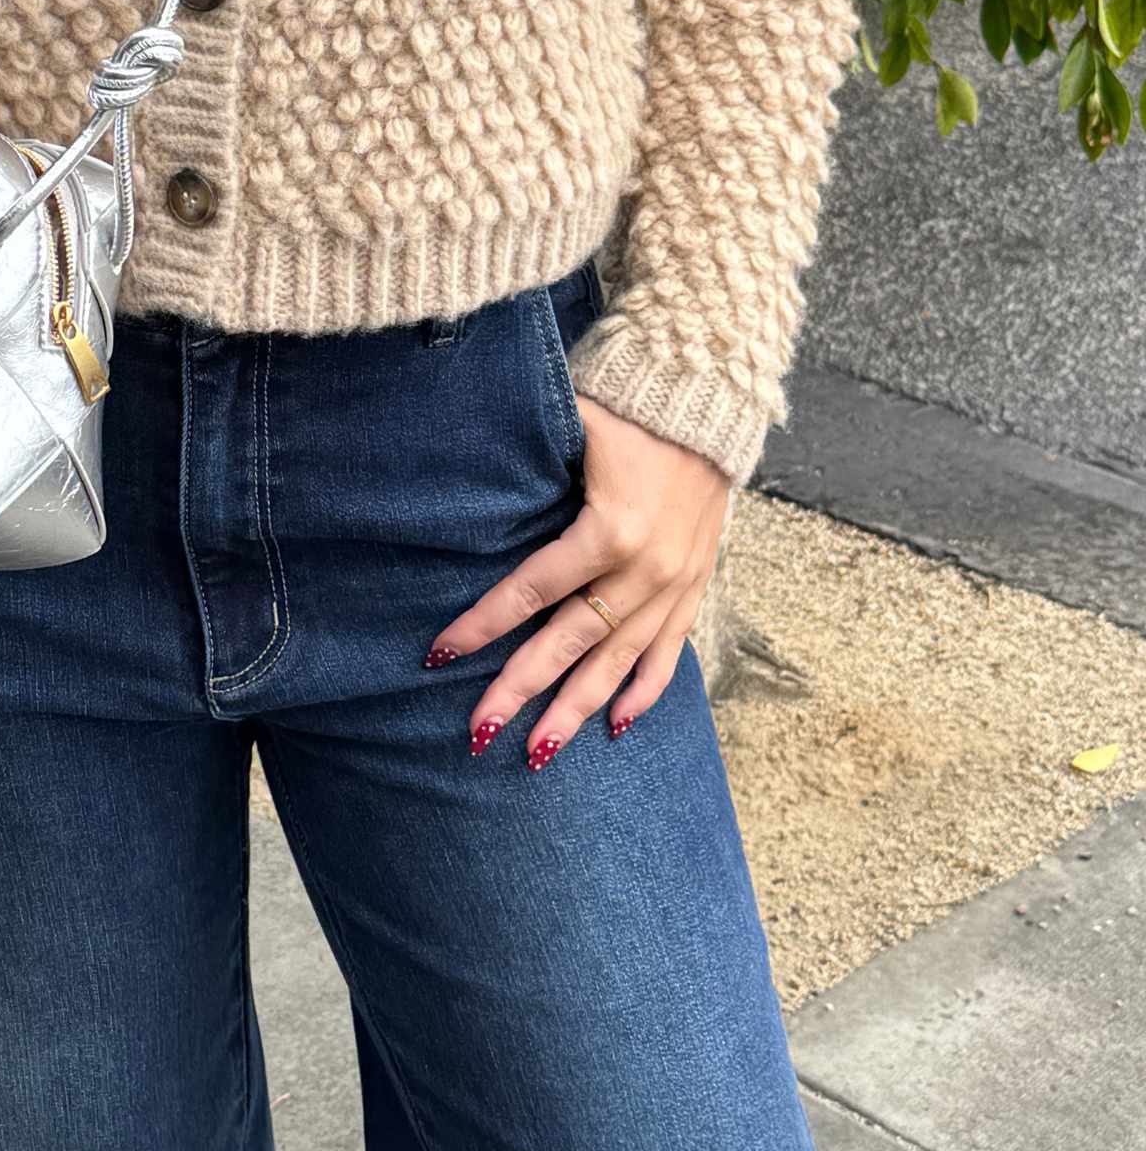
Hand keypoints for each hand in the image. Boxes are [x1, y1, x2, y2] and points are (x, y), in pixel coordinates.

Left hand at [426, 396, 730, 767]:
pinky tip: (615, 726)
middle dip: (519, 690)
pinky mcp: (696, 586)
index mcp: (610, 530)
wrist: (711, 397)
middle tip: (477, 733)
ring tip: (536, 752)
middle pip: (568, 643)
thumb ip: (526, 462)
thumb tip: (462, 484)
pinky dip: (643, 692)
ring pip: (617, 663)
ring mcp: (674, 584)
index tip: (440, 654)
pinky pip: (668, 653)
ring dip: (575, 710)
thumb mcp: (572, 424)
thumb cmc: (629, 407)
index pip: (530, 591)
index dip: (482, 625)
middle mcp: (644, 569)